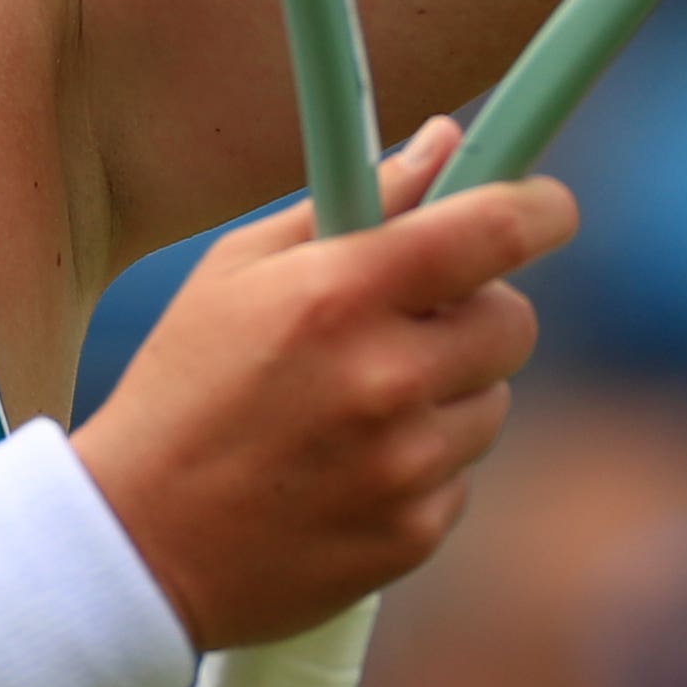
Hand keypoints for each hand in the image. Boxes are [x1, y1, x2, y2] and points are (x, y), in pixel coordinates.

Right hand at [72, 117, 571, 650]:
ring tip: (354, 407)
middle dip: (476, 311)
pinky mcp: (413, 535)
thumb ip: (352, 200)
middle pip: (513, 321)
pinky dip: (420, 465)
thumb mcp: (240, 271)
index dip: (538, 210)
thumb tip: (443, 141)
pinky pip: (460, 476)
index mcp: (339, 295)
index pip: (492, 232)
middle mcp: (385, 379)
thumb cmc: (184, 386)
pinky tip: (346, 469)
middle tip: (413, 320)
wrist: (138, 544)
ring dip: (446, 393)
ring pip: (492, 402)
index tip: (547, 208)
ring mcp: (404, 466)